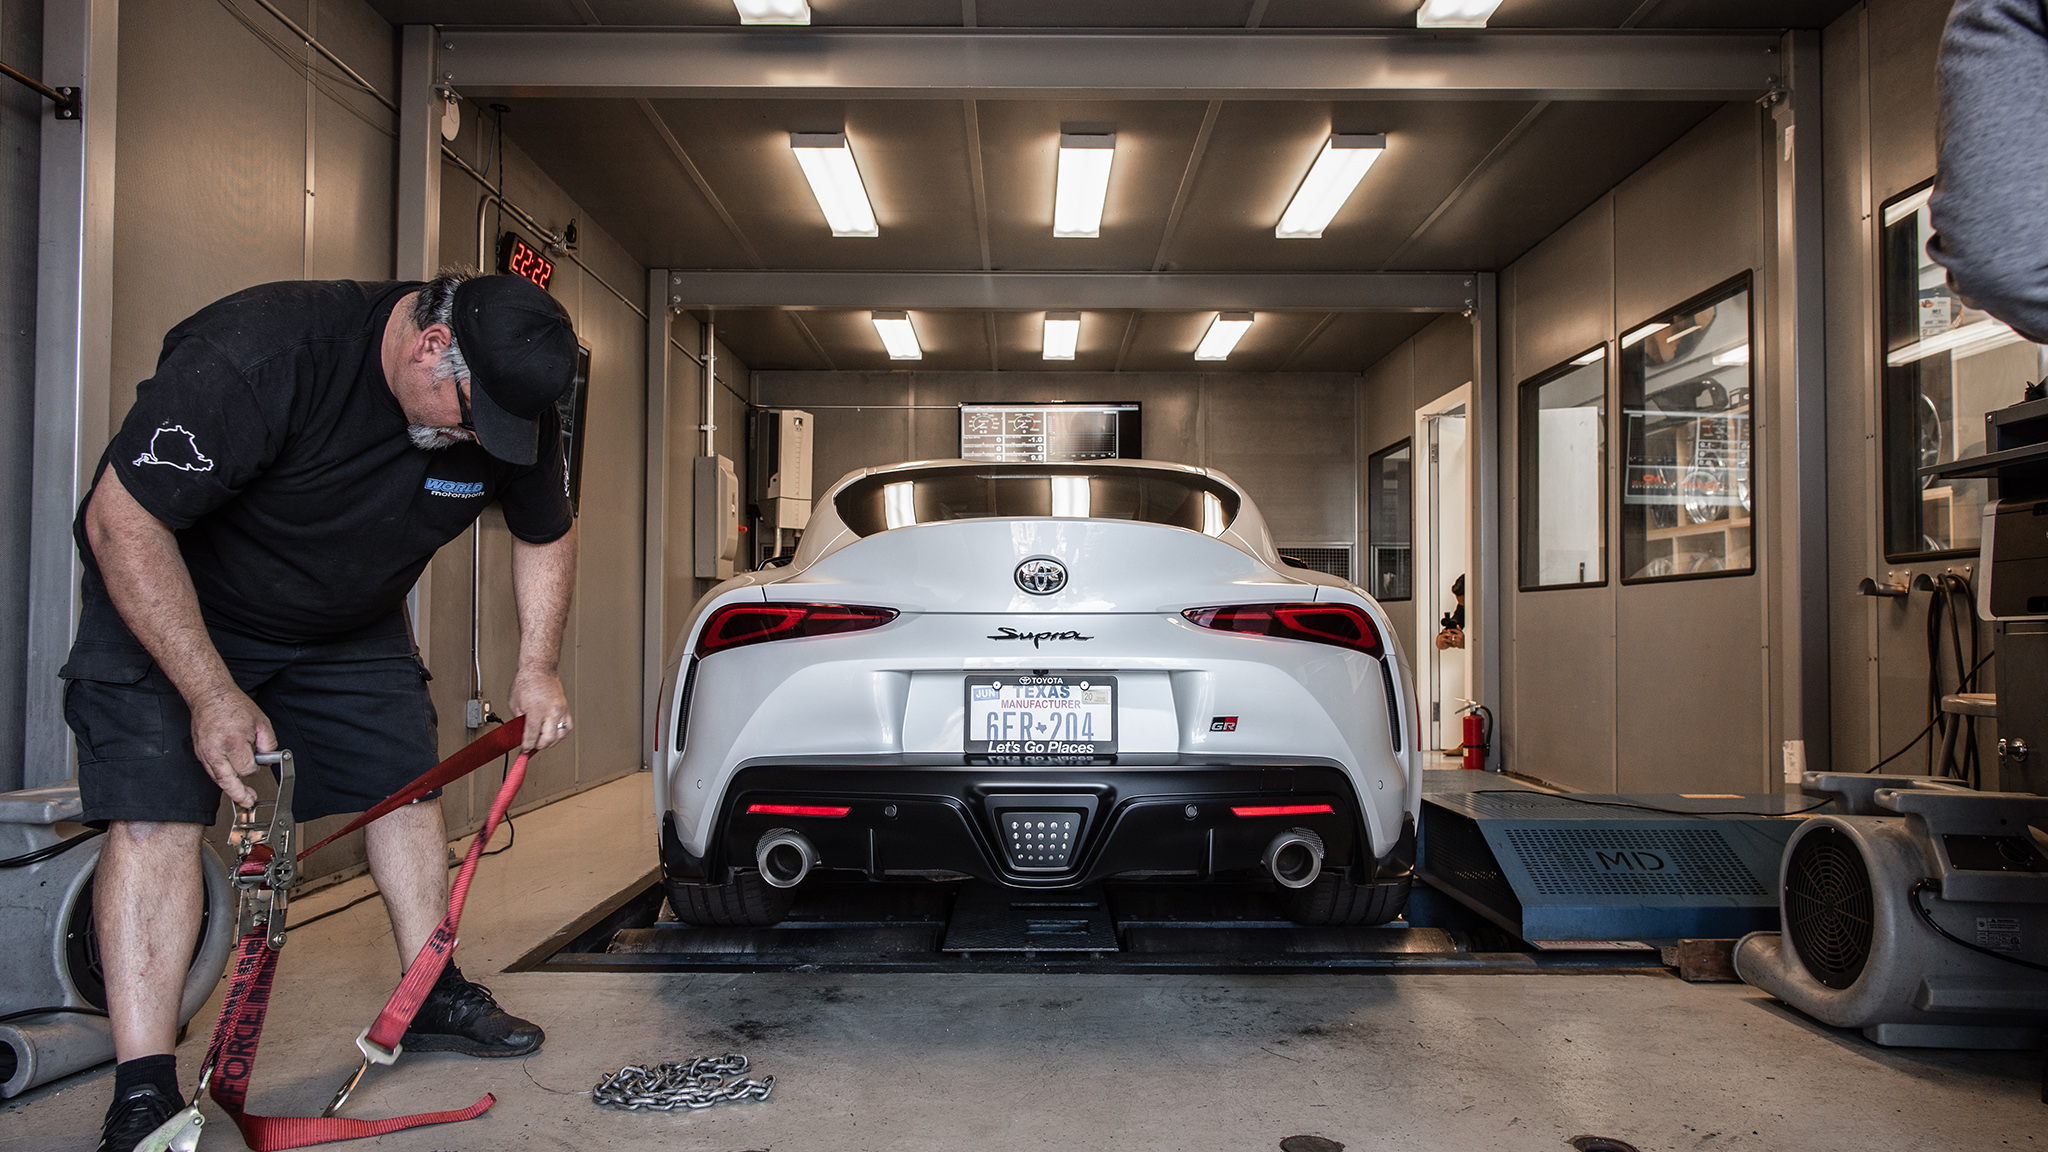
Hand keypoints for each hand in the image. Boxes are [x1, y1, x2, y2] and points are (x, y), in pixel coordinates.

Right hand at [190, 688, 275, 807]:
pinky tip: (230, 781)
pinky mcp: (199, 753)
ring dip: (230, 789)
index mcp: (232, 743)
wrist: (209, 695)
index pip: (246, 769)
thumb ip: (268, 744)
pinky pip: (211, 771)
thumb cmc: (234, 706)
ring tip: (242, 797)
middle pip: (228, 782)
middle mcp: (215, 751)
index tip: (259, 762)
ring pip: (218, 779)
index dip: (255, 768)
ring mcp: (204, 753)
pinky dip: (221, 777)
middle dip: (240, 794)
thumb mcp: (261, 722)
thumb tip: (268, 760)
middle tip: (249, 802)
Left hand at [508, 668, 570, 751]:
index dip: (527, 746)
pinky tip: (554, 733)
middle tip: (532, 746)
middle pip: (548, 739)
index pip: (532, 736)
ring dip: (551, 741)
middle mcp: (551, 711)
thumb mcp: (514, 704)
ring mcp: (560, 710)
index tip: (524, 750)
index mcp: (536, 711)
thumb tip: (522, 733)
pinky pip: (568, 726)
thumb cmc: (527, 682)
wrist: (539, 670)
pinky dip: (561, 733)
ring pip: (561, 735)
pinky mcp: (565, 708)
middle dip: (539, 746)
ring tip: (543, 740)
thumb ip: (519, 721)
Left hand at [1435, 626, 1464, 650]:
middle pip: (1452, 634)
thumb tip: (1457, 625)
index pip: (1455, 630)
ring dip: (1447, 638)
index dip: (1450, 630)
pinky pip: (1451, 642)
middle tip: (1444, 633)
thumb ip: (1459, 629)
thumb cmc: (1462, 639)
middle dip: (1448, 633)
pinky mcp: (1456, 644)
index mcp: (1461, 633)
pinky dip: (1449, 642)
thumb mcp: (1462, 633)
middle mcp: (1460, 637)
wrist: (1463, 645)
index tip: (1447, 630)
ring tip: (1445, 637)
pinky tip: (1447, 641)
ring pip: (1451, 639)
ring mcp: (1458, 641)